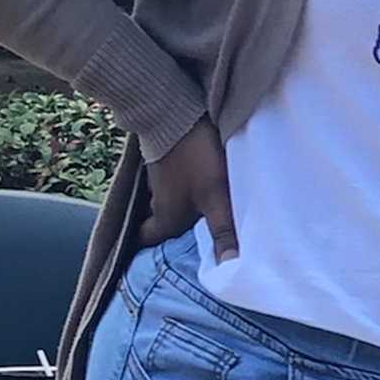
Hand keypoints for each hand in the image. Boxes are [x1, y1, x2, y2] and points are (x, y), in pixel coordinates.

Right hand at [141, 116, 235, 260]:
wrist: (173, 111)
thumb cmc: (195, 160)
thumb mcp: (215, 198)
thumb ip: (223, 232)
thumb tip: (231, 268)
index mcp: (164, 219)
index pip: (148, 242)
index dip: (154, 252)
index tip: (165, 260)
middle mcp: (156, 202)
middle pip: (161, 225)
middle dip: (174, 234)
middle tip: (194, 240)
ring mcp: (158, 178)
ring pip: (168, 202)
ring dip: (183, 209)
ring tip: (205, 213)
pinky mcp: (166, 159)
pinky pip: (174, 183)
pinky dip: (185, 188)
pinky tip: (201, 185)